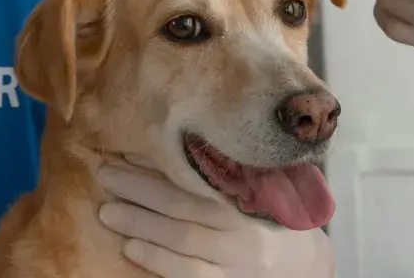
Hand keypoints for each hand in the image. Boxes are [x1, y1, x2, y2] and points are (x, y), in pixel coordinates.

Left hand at [97, 164, 334, 277]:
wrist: (307, 272)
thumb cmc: (275, 227)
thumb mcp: (264, 195)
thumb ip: (231, 178)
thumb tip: (179, 148)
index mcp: (254, 198)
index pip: (202, 176)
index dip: (165, 164)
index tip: (131, 150)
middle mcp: (246, 228)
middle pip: (186, 203)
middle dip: (141, 188)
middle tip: (106, 174)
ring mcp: (238, 262)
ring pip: (183, 237)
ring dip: (141, 222)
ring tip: (108, 210)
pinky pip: (191, 275)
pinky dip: (159, 260)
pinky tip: (132, 248)